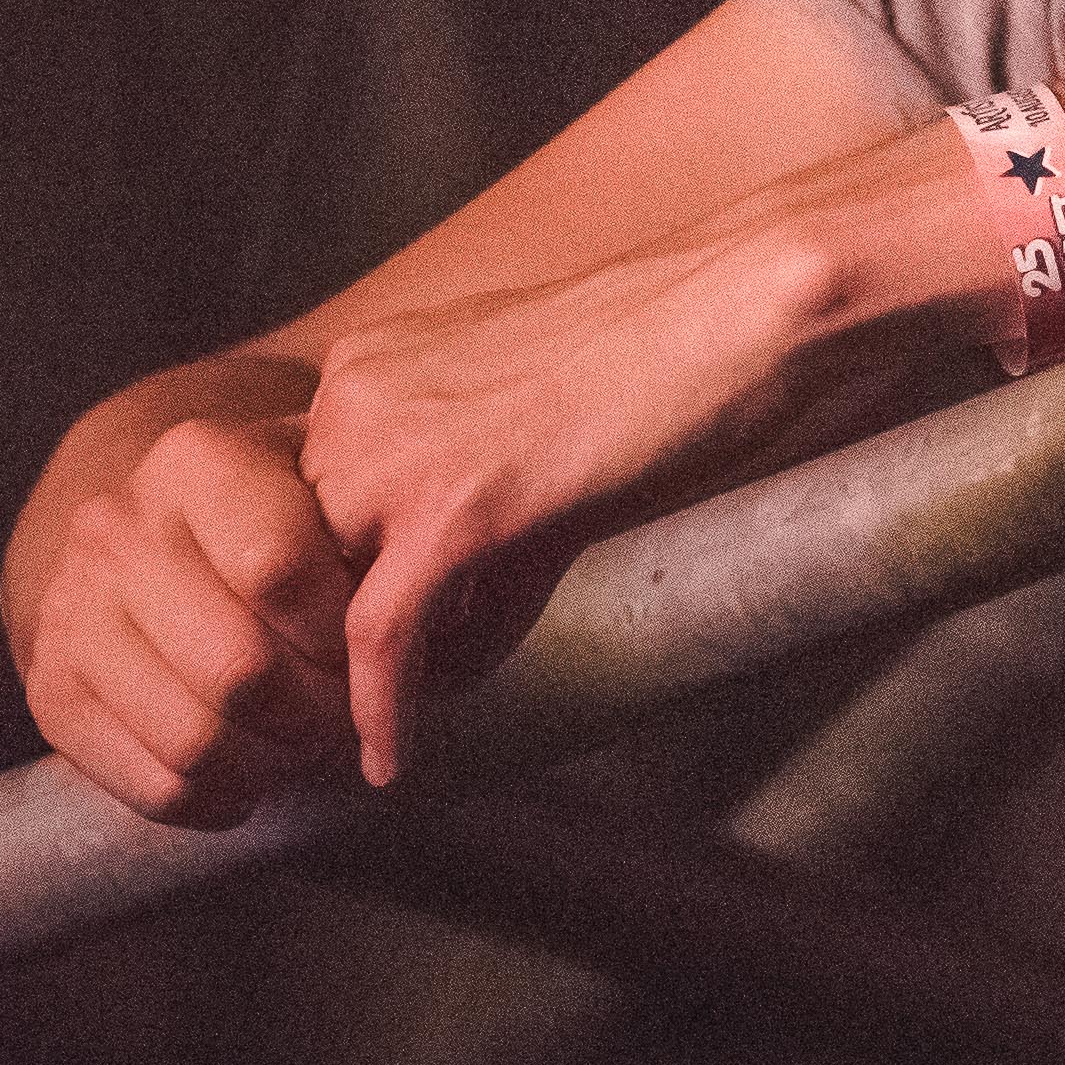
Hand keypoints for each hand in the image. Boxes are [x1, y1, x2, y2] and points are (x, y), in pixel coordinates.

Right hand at [13, 409, 358, 824]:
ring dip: (275, 763)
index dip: (344, 630)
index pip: (279, 567)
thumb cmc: (288, 509)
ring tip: (312, 744)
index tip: (379, 647)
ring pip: (195, 738)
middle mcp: (120, 526)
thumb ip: (385, 537)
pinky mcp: (52, 687)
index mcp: (199, 460)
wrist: (158, 530)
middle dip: (319, 713)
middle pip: (239, 669)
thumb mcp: (339, 487)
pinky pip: (152, 781)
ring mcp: (73, 608)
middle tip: (354, 714)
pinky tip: (258, 776)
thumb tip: (438, 623)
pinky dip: (221, 798)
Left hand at [298, 223, 867, 785]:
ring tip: (404, 733)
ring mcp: (400, 451)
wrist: (753, 302)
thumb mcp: (540, 429)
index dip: (342, 591)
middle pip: (310, 561)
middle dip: (346, 639)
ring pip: (334, 604)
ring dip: (365, 679)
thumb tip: (452, 639)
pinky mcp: (456, 507)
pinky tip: (390, 761)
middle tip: (386, 706)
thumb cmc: (681, 349)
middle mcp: (359, 400)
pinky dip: (380, 711)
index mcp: (375, 367)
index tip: (368, 654)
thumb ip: (480, 519)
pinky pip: (382, 635)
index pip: (311, 509)